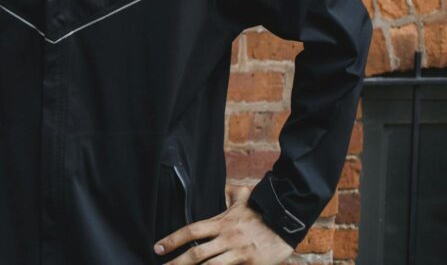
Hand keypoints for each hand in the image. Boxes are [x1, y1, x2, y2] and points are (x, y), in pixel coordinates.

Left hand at [154, 186, 293, 263]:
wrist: (289, 221)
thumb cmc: (265, 210)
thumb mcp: (245, 197)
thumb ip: (231, 194)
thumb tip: (225, 189)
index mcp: (221, 222)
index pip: (191, 230)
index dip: (173, 239)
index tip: (158, 247)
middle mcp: (227, 238)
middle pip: (196, 253)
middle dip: (177, 262)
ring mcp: (238, 252)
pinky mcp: (250, 263)